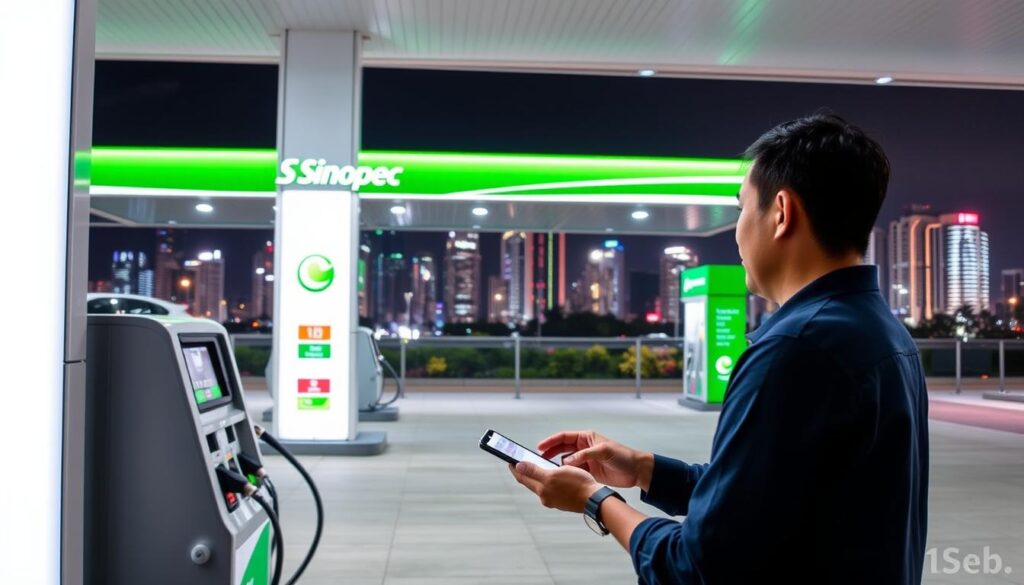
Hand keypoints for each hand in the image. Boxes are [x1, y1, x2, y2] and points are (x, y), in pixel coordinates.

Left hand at [509, 461, 600, 512]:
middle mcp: (545, 496)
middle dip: (524, 472)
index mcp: (542, 489)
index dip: (515, 469)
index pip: (523, 478)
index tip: (510, 461)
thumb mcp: (554, 473)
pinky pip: (550, 489)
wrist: (594, 499)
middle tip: (518, 463)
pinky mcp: (561, 501)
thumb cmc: (578, 484)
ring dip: (535, 477)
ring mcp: (553, 500)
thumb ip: (535, 470)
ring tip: (534, 467)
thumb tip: (518, 467)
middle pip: (530, 482)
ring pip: (540, 486)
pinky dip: (546, 482)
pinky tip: (550, 477)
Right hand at [537, 430, 653, 490]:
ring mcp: (586, 460)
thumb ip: (584, 455)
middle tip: (538, 459)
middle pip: (562, 448)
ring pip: (566, 461)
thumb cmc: (622, 456)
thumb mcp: (603, 451)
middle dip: (550, 452)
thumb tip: (566, 462)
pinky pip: (574, 471)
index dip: (551, 441)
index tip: (540, 447)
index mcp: (587, 438)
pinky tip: (560, 477)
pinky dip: (566, 474)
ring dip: (557, 464)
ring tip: (546, 469)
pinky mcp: (589, 472)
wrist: (636, 471)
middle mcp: (584, 448)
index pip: (564, 437)